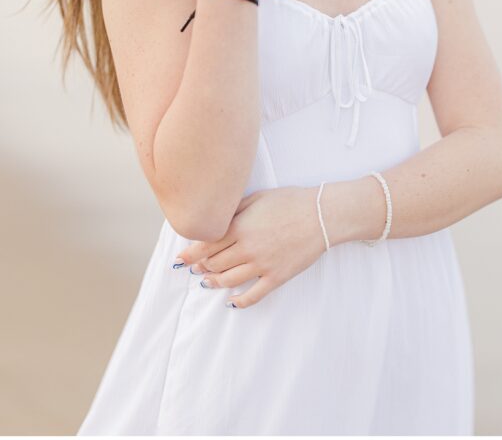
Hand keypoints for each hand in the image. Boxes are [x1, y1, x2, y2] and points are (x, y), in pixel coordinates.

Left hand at [172, 186, 325, 308]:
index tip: (180, 260)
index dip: (190, 254)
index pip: (206, 244)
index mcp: (240, 227)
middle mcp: (247, 248)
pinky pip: (254, 295)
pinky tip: (231, 302)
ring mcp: (262, 265)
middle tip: (193, 269)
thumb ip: (234, 210)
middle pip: (214, 263)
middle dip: (201, 267)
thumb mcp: (257, 198)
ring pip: (229, 280)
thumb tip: (217, 220)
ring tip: (206, 283)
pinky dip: (239, 301)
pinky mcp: (277, 277)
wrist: (321, 215)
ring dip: (214, 283)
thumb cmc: (289, 201)